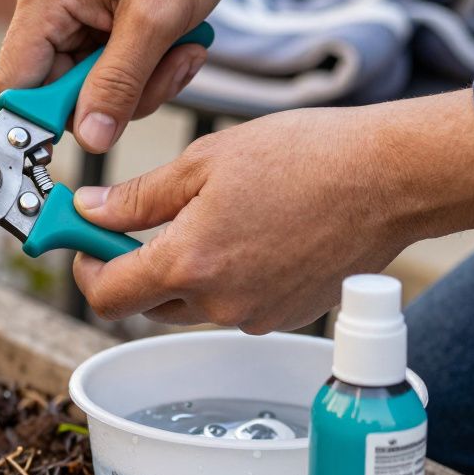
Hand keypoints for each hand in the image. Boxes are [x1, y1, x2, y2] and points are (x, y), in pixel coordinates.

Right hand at [0, 0, 235, 152]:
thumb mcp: (156, 24)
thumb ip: (117, 86)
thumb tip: (89, 138)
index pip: (15, 85)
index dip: (48, 117)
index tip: (98, 126)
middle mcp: (42, 0)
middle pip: (56, 89)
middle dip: (115, 95)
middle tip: (166, 73)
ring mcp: (65, 4)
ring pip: (86, 81)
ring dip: (138, 81)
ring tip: (179, 50)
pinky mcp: (87, 8)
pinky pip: (102, 61)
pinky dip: (140, 64)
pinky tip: (172, 42)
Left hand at [70, 91, 473, 332]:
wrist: (389, 179)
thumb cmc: (303, 158)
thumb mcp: (203, 163)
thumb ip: (137, 197)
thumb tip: (89, 211)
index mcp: (189, 264)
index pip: (106, 297)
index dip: (86, 268)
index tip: (85, 241)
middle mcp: (220, 303)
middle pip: (144, 304)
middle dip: (131, 266)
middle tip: (136, 221)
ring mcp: (255, 316)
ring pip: (189, 305)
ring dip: (178, 272)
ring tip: (203, 216)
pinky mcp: (285, 316)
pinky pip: (232, 304)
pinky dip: (223, 277)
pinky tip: (245, 232)